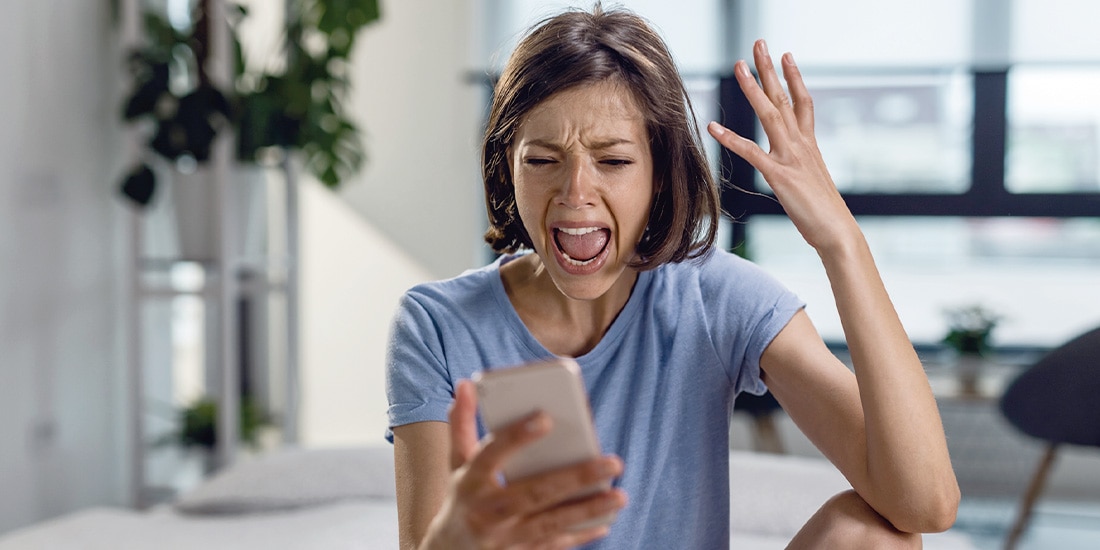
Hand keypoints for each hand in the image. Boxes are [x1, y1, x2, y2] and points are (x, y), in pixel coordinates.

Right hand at [420, 380, 626, 549]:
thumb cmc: (463, 497)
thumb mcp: (457, 463)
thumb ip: (462, 424)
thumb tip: (467, 384)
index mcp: (469, 481)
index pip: (490, 455)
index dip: (515, 437)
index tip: (545, 417)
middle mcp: (486, 511)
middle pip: (532, 493)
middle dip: (574, 478)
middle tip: (612, 461)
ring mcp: (505, 537)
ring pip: (549, 523)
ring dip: (586, 510)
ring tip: (619, 495)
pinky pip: (554, 544)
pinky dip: (581, 535)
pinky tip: (606, 521)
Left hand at [707, 39, 859, 254]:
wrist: (837, 231)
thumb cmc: (823, 213)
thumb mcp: (812, 182)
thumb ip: (800, 168)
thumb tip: (794, 168)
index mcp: (810, 145)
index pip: (803, 102)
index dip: (795, 77)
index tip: (787, 56)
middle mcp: (801, 144)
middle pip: (785, 98)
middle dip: (771, 70)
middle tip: (760, 44)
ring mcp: (791, 157)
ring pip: (770, 114)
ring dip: (753, 88)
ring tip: (739, 66)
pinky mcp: (779, 175)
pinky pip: (751, 151)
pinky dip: (730, 138)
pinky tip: (713, 127)